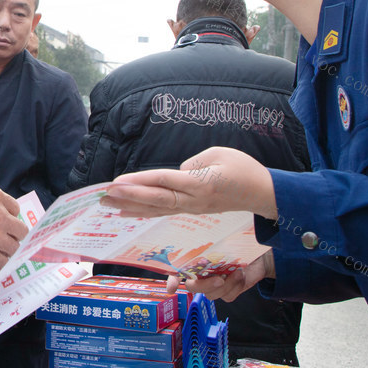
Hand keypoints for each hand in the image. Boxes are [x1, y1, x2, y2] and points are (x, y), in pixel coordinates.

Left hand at [101, 146, 277, 218]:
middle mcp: (193, 200)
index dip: (139, 182)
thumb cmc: (244, 170)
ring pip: (157, 209)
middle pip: (155, 199)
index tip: (117, 182)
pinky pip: (163, 212)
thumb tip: (176, 173)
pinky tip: (126, 212)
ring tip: (107, 205)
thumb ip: (194, 163)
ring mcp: (192, 208)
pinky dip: (143, 212)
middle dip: (128, 197)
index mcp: (200, 184)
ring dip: (130, 206)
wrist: (263, 194)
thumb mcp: (220, 155)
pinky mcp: (192, 210)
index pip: (164, 181)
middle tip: (104, 195)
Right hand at [165, 251, 274, 301]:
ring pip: (211, 294)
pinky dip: (235, 286)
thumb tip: (201, 234)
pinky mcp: (228, 292)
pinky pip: (227, 296)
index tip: (172, 288)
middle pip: (192, 287)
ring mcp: (214, 285)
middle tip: (218, 280)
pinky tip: (240, 275)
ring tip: (237, 272)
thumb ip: (212, 243)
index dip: (173, 280)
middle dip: (204, 285)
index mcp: (196, 262)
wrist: (259, 257)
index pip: (178, 271)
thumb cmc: (239, 245)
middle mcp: (202, 275)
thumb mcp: (225, 241)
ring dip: (226, 285)